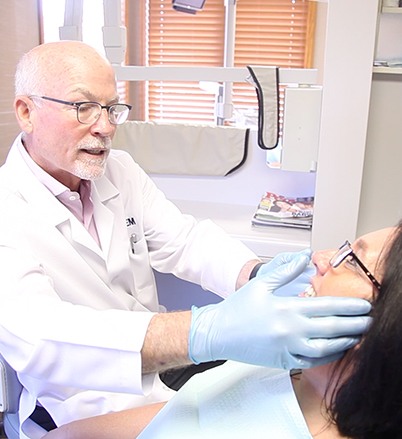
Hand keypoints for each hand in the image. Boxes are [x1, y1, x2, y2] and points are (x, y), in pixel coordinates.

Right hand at [189, 253, 371, 368]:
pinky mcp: (283, 361)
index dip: (349, 307)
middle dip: (356, 324)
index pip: (327, 307)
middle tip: (370, 321)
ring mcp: (288, 348)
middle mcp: (290, 330)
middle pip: (332, 328)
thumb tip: (305, 256)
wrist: (218, 333)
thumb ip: (285, 270)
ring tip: (358, 336)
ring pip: (326, 348)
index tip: (365, 306)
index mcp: (286, 308)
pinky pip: (312, 362)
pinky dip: (328, 357)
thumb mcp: (260, 284)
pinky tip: (337, 351)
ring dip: (346, 342)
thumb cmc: (237, 308)